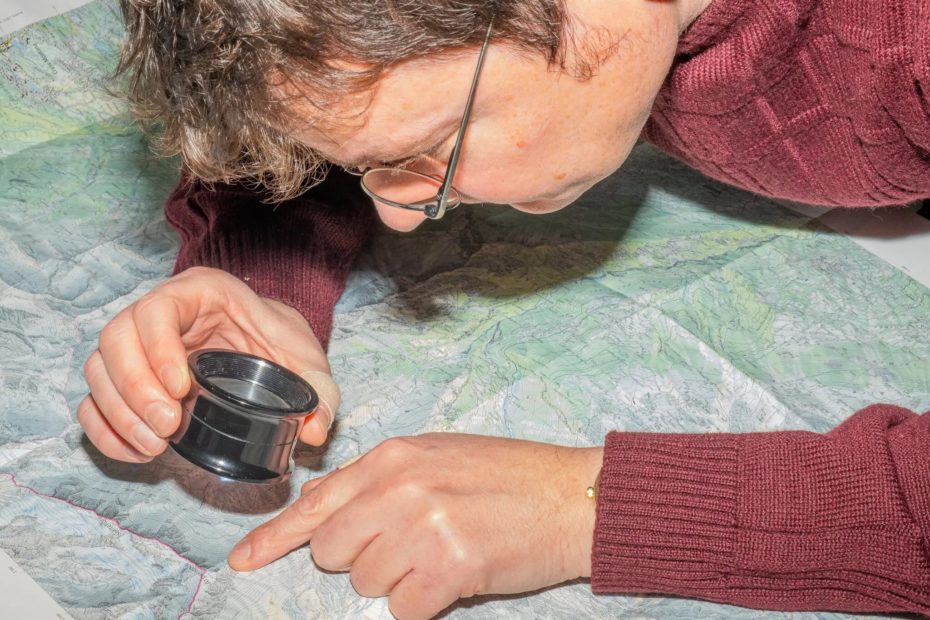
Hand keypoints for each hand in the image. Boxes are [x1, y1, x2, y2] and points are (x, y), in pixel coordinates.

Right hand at [78, 266, 339, 462]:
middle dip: (135, 388)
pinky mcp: (128, 378)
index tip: (181, 389)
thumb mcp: (309, 364)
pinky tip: (137, 451)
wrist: (270, 347)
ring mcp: (138, 344)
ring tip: (156, 444)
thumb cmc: (284, 345)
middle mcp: (161, 311)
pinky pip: (96, 399)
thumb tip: (315, 432)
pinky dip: (106, 429)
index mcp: (201, 292)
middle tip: (168, 427)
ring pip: (99, 368)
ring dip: (118, 412)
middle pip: (116, 338)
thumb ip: (319, 395)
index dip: (158, 348)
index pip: (157, 308)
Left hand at [228, 434, 603, 619]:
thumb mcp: (438, 456)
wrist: (570, 496)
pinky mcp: (447, 569)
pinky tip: (452, 578)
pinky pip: (400, 608)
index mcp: (394, 456)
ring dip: (397, 580)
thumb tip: (331, 512)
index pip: (316, 501)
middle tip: (404, 547)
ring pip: (366, 582)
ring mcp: (422, 527)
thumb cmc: (509, 476)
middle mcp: (399, 487)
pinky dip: (421, 603)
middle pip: (333, 550)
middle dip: (358, 559)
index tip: (243, 560)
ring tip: (440, 554)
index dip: (274, 537)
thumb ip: (383, 478)